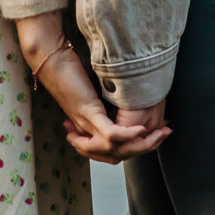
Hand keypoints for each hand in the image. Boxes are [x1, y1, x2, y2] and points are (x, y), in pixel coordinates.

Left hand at [13, 13, 170, 163]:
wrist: (50, 59)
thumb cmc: (68, 70)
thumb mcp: (90, 88)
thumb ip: (103, 97)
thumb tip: (122, 95)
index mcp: (87, 126)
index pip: (112, 150)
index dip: (135, 147)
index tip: (155, 134)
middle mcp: (87, 129)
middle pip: (116, 155)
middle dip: (144, 148)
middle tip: (163, 136)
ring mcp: (87, 122)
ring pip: (116, 149)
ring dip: (141, 144)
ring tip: (158, 134)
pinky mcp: (87, 112)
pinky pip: (110, 133)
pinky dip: (127, 135)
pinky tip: (142, 130)